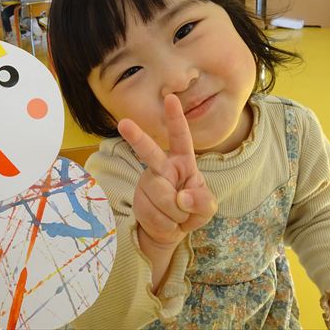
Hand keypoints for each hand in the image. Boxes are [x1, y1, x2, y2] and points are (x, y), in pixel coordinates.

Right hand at [118, 94, 216, 247]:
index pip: (180, 137)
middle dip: (136, 138)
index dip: (176, 118)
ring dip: (177, 214)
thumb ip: (203, 201)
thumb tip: (182, 198)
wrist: (170, 231)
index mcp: (182, 161)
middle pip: (149, 152)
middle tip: (123, 123)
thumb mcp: (206, 207)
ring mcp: (148, 182)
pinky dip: (167, 225)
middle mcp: (162, 166)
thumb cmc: (191, 210)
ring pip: (163, 197)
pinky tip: (166, 222)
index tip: (170, 98)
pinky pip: (156, 215)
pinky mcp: (139, 200)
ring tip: (177, 216)